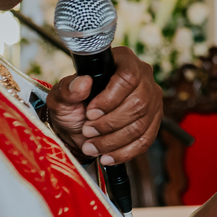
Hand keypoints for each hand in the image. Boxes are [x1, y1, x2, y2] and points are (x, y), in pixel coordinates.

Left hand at [47, 46, 162, 164]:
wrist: (78, 128)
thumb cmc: (72, 106)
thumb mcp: (61, 97)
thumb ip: (68, 90)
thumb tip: (82, 82)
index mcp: (123, 60)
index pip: (127, 77)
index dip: (109, 99)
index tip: (90, 113)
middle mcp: (143, 76)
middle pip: (138, 103)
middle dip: (110, 124)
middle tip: (88, 131)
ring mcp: (152, 99)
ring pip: (141, 124)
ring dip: (114, 141)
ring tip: (92, 147)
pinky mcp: (154, 120)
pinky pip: (146, 140)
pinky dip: (125, 152)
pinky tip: (107, 156)